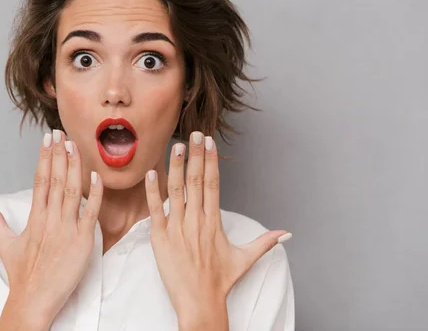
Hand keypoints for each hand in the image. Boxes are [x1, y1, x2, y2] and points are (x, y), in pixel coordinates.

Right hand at [0, 129, 102, 330]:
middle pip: (54, 179)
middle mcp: (49, 219)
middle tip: (62, 133)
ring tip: (75, 145)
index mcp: (34, 218)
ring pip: (71, 190)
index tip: (47, 140)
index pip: (39, 180)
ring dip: (74, 166)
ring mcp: (66, 228)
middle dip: (59, 153)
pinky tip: (95, 176)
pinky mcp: (82, 240)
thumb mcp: (6, 246)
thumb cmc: (22, 275)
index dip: (44, 157)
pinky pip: (91, 212)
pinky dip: (94, 193)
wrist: (34, 299)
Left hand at [145, 131, 290, 330]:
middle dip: (195, 155)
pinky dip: (152, 192)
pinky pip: (155, 211)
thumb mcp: (245, 259)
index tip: (209, 143)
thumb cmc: (220, 282)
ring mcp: (177, 228)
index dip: (210, 161)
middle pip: (196, 180)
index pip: (212, 184)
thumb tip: (286, 234)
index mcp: (214, 222)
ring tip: (175, 146)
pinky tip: (150, 173)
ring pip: (176, 191)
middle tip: (194, 134)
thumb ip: (265, 242)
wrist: (200, 303)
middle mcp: (196, 221)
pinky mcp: (160, 238)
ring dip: (175, 166)